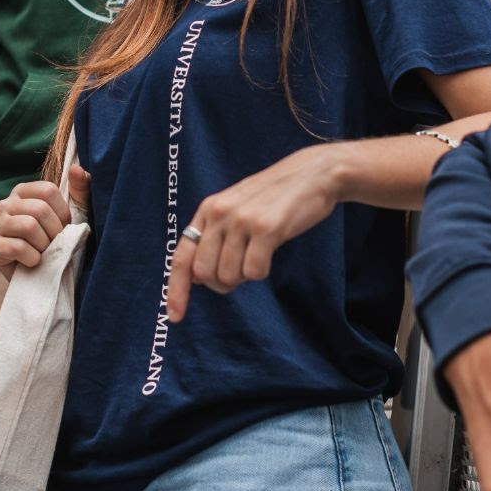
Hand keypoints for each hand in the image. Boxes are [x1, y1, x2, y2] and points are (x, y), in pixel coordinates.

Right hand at [0, 163, 90, 277]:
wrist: (44, 275)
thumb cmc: (59, 239)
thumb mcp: (77, 212)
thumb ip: (81, 188)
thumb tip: (76, 169)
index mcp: (24, 190)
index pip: (48, 191)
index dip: (62, 212)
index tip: (63, 227)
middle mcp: (5, 203)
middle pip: (39, 209)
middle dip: (54, 232)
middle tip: (54, 244)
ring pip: (28, 226)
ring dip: (44, 245)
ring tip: (44, 252)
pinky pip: (17, 247)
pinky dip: (33, 258)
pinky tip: (33, 262)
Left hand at [167, 142, 348, 322]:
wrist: (314, 174)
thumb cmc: (276, 196)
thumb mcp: (236, 207)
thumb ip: (214, 236)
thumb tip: (195, 277)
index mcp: (209, 209)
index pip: (182, 256)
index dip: (176, 290)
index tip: (175, 316)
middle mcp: (221, 213)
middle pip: (204, 273)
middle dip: (221, 283)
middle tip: (240, 270)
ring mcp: (242, 220)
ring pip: (228, 276)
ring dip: (244, 275)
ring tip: (258, 253)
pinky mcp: (267, 228)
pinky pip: (253, 272)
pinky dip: (261, 271)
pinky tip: (271, 251)